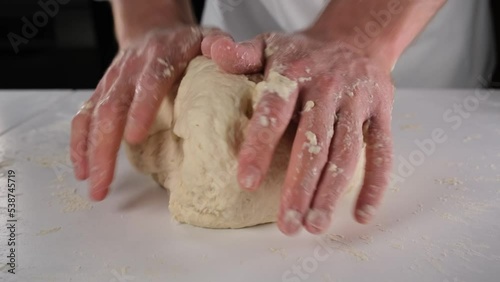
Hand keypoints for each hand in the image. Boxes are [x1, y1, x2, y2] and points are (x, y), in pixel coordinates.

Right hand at [70, 26, 203, 200]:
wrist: (156, 31)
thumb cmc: (185, 44)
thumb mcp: (208, 39)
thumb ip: (219, 47)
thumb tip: (228, 58)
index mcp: (161, 57)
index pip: (150, 82)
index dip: (141, 108)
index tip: (135, 137)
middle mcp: (131, 69)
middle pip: (112, 107)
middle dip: (105, 147)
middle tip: (103, 182)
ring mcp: (113, 81)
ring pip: (94, 116)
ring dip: (90, 152)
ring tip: (93, 184)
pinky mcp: (103, 91)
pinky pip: (85, 116)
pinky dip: (80, 143)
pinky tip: (82, 167)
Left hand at [202, 32, 393, 234]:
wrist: (355, 37)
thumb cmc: (303, 52)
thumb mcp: (269, 45)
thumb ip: (240, 55)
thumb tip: (210, 51)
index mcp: (294, 73)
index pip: (274, 111)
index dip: (260, 146)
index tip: (246, 182)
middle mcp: (328, 88)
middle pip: (314, 143)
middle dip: (299, 187)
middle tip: (287, 224)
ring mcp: (357, 102)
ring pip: (346, 153)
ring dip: (331, 193)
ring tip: (314, 225)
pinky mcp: (381, 113)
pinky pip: (381, 151)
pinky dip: (374, 184)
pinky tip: (360, 214)